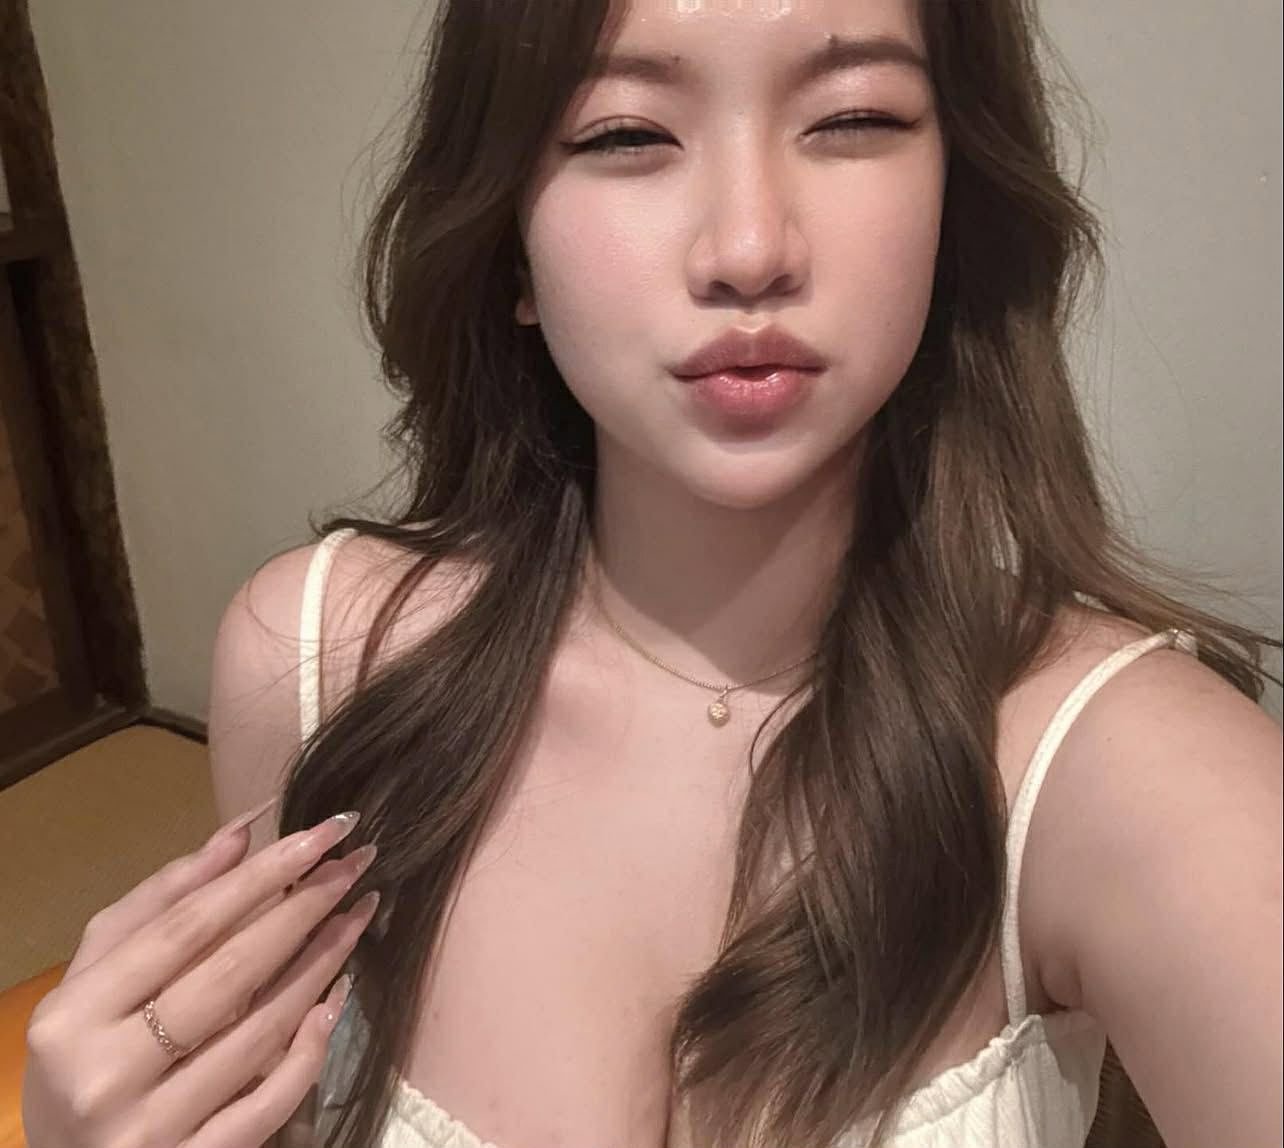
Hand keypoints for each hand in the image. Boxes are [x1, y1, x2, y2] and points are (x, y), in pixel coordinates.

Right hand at [20, 801, 379, 1147]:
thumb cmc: (84, 1048)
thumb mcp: (97, 972)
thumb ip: (162, 901)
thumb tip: (240, 832)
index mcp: (76, 1014)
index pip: (188, 926)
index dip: (262, 873)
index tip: (323, 833)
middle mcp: (108, 1074)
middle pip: (232, 972)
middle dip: (305, 908)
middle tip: (357, 864)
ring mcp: (152, 1129)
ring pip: (261, 1033)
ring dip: (322, 965)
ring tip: (358, 915)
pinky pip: (269, 1104)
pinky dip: (309, 1051)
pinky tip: (337, 999)